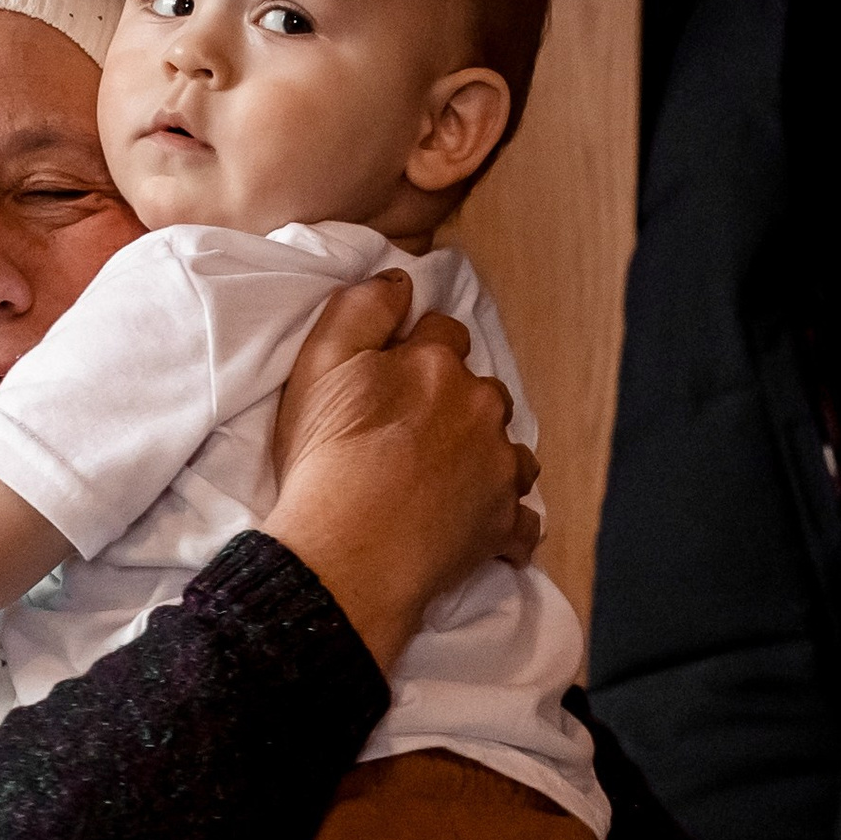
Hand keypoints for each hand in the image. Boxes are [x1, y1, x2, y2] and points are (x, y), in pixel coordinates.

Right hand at [265, 272, 542, 665]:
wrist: (343, 556)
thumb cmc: (324, 461)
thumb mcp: (319, 363)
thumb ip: (361, 307)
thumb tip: (400, 283)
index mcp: (438, 364)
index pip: (443, 333)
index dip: (416, 352)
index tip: (392, 382)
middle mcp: (481, 407)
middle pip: (482, 391)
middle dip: (456, 406)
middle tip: (411, 439)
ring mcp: (498, 468)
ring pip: (509, 451)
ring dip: (486, 459)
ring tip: (443, 484)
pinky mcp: (503, 524)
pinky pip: (522, 521)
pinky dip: (506, 524)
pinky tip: (478, 530)